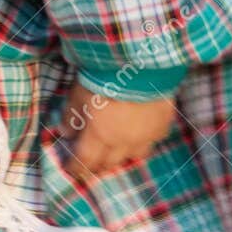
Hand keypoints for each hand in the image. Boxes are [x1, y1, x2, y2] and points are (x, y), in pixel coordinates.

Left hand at [59, 82, 175, 176]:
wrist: (142, 61)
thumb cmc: (103, 76)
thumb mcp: (77, 95)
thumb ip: (71, 118)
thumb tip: (68, 133)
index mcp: (100, 136)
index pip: (85, 161)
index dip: (76, 168)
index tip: (71, 170)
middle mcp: (124, 141)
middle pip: (110, 163)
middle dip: (97, 165)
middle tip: (91, 163)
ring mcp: (147, 134)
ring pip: (134, 155)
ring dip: (122, 155)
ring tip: (115, 150)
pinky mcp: (163, 123)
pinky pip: (152, 139)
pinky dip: (143, 140)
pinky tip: (138, 133)